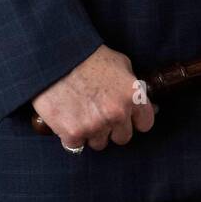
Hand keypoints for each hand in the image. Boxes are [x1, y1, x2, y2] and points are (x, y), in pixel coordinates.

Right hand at [31, 44, 155, 150]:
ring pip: (99, 143)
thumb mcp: (120, 63)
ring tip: (80, 111)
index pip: (145, 123)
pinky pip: (76, 145)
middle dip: (113, 127)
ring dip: (92, 132)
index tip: (126, 116)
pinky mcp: (73, 134)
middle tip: (99, 112)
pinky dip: (71, 134)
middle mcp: (117, 113)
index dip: (134, 119)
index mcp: (132, 95)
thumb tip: (143, 100)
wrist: (55, 56)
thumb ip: (133, 85)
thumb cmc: (88, 56)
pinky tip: (67, 116)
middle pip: (123, 137)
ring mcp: (95, 126)